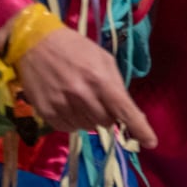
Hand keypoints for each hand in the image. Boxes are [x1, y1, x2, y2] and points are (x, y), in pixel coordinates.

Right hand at [14, 27, 157, 149]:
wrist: (35, 43)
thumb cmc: (75, 48)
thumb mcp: (103, 59)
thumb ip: (116, 84)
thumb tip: (125, 111)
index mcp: (100, 79)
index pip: (124, 110)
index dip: (140, 128)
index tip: (151, 142)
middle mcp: (82, 95)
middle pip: (106, 122)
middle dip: (108, 114)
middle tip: (98, 98)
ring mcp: (62, 105)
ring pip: (87, 127)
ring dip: (89, 117)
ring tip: (80, 97)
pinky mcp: (46, 112)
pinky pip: (68, 128)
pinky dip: (73, 120)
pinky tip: (68, 104)